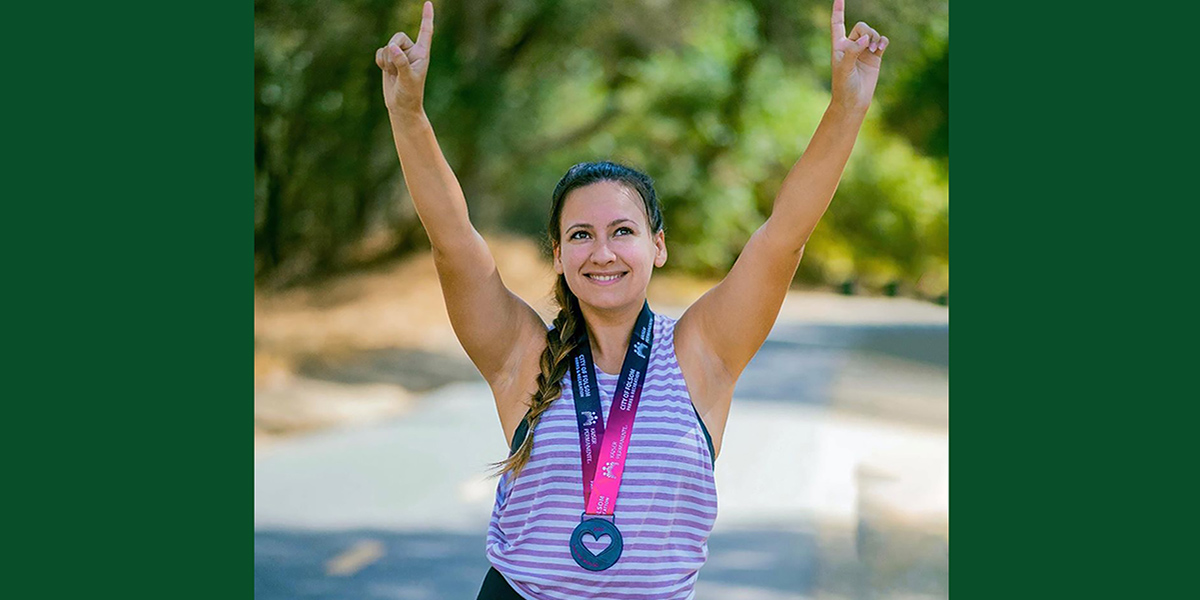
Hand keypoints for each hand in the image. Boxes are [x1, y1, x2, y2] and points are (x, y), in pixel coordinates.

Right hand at [375, 1, 434, 116]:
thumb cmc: (410, 94)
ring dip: (387, 60)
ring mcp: (400, 55)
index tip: (429, 3)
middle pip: (397, 37)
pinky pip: (380, 52)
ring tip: (394, 73)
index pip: (425, 32)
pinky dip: (380, 62)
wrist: (401, 106)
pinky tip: (387, 72)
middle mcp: (411, 51)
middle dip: (393, 51)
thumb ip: (401, 62)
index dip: (426, 17)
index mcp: (422, 54)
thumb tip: (392, 47)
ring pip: (387, 46)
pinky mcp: (389, 60)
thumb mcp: (408, 79)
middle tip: (396, 68)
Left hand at [829, 0, 887, 114]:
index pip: (837, 24)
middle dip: (867, 31)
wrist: (854, 101)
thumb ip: (853, 52)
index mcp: (839, 46)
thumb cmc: (844, 86)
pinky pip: (881, 41)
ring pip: (872, 33)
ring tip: (875, 50)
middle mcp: (851, 46)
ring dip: (875, 38)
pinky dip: (883, 41)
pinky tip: (881, 47)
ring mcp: (864, 51)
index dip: (838, 10)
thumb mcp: (844, 69)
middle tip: (869, 45)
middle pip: (861, 27)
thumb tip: (865, 39)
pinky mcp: (875, 57)